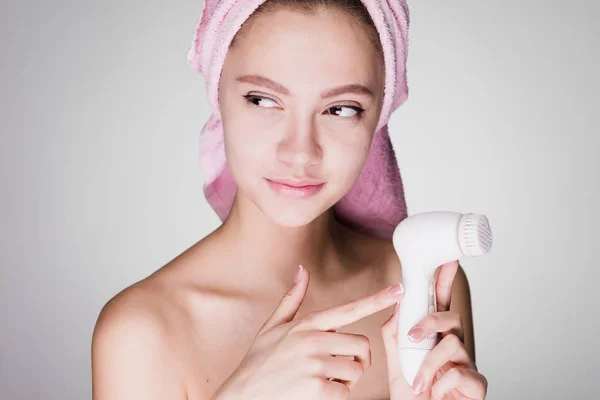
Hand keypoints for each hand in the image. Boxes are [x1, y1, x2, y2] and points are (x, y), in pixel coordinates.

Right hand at [211, 265, 405, 399]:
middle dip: (358, 359)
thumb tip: (302, 270)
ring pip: (356, 370)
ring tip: (324, 379)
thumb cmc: (257, 362)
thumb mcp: (271, 327)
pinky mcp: (316, 387)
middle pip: (362, 345)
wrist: (241, 394)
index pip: (349, 309)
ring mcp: (314, 363)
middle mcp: (312, 340)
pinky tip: (317, 393)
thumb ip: (291, 299)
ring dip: (347, 379)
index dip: (376, 300)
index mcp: (306, 324)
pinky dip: (337, 396)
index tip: (398, 291)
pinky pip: (346, 392)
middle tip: (341, 366)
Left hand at [380, 261, 487, 399]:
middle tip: (413, 337)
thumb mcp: (396, 360)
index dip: (444, 280)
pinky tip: (435, 394)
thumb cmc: (411, 394)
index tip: (448, 259)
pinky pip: (460, 371)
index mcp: (434, 337)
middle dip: (431, 322)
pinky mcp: (476, 383)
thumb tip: (397, 305)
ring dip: (428, 364)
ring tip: (418, 382)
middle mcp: (452, 346)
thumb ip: (395, 332)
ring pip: (453, 344)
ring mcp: (466, 363)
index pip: (439, 304)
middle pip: (450, 317)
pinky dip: (439, 385)